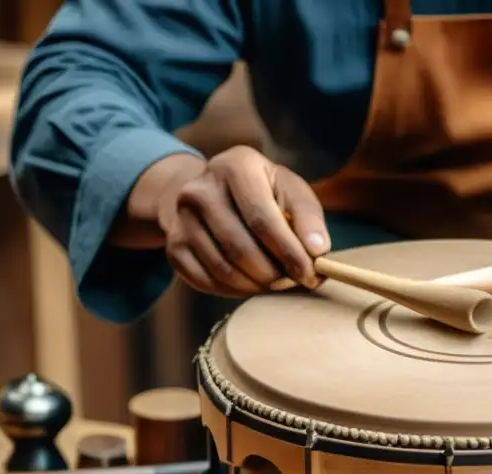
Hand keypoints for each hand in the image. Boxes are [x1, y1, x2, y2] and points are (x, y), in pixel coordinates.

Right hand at [152, 147, 328, 296]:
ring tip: (274, 282)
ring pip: (223, 269)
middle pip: (241, 248)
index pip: (262, 218)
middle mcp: (201, 189)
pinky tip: (251, 283)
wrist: (213, 192)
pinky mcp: (174, 244)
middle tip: (293, 282)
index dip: (289, 252)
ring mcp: (181, 218)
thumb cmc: (264, 194)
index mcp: (236, 166)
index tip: (310, 275)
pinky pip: (206, 280)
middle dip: (273, 274)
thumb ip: (308, 218)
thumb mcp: (290, 192)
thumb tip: (317, 251)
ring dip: (256, 285)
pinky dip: (234, 290)